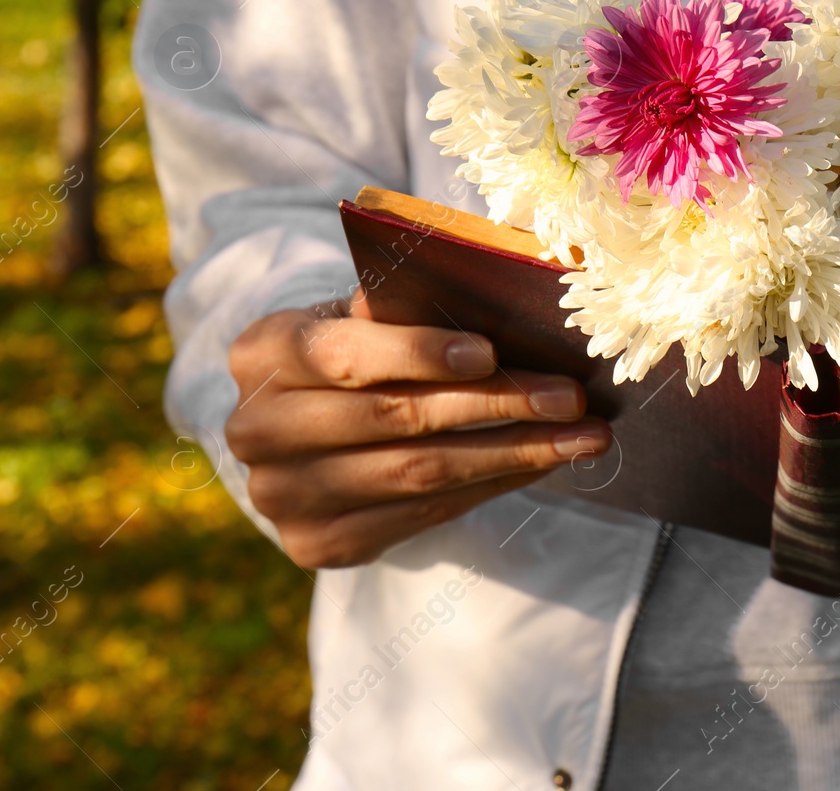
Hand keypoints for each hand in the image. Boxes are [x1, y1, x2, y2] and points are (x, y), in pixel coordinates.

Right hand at [225, 293, 608, 567]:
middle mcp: (257, 431)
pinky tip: (543, 462)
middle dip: (495, 405)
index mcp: (263, 353)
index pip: (346, 354)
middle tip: (572, 397)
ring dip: (513, 453)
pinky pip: (425, 513)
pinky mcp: (317, 544)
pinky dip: (493, 484)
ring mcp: (282, 496)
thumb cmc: (354, 348)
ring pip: (419, 473)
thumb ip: (403, 303)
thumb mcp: (363, 313)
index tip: (492, 351)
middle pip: (394, 418)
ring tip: (583, 437)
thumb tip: (486, 296)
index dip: (419, 353)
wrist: (303, 427)